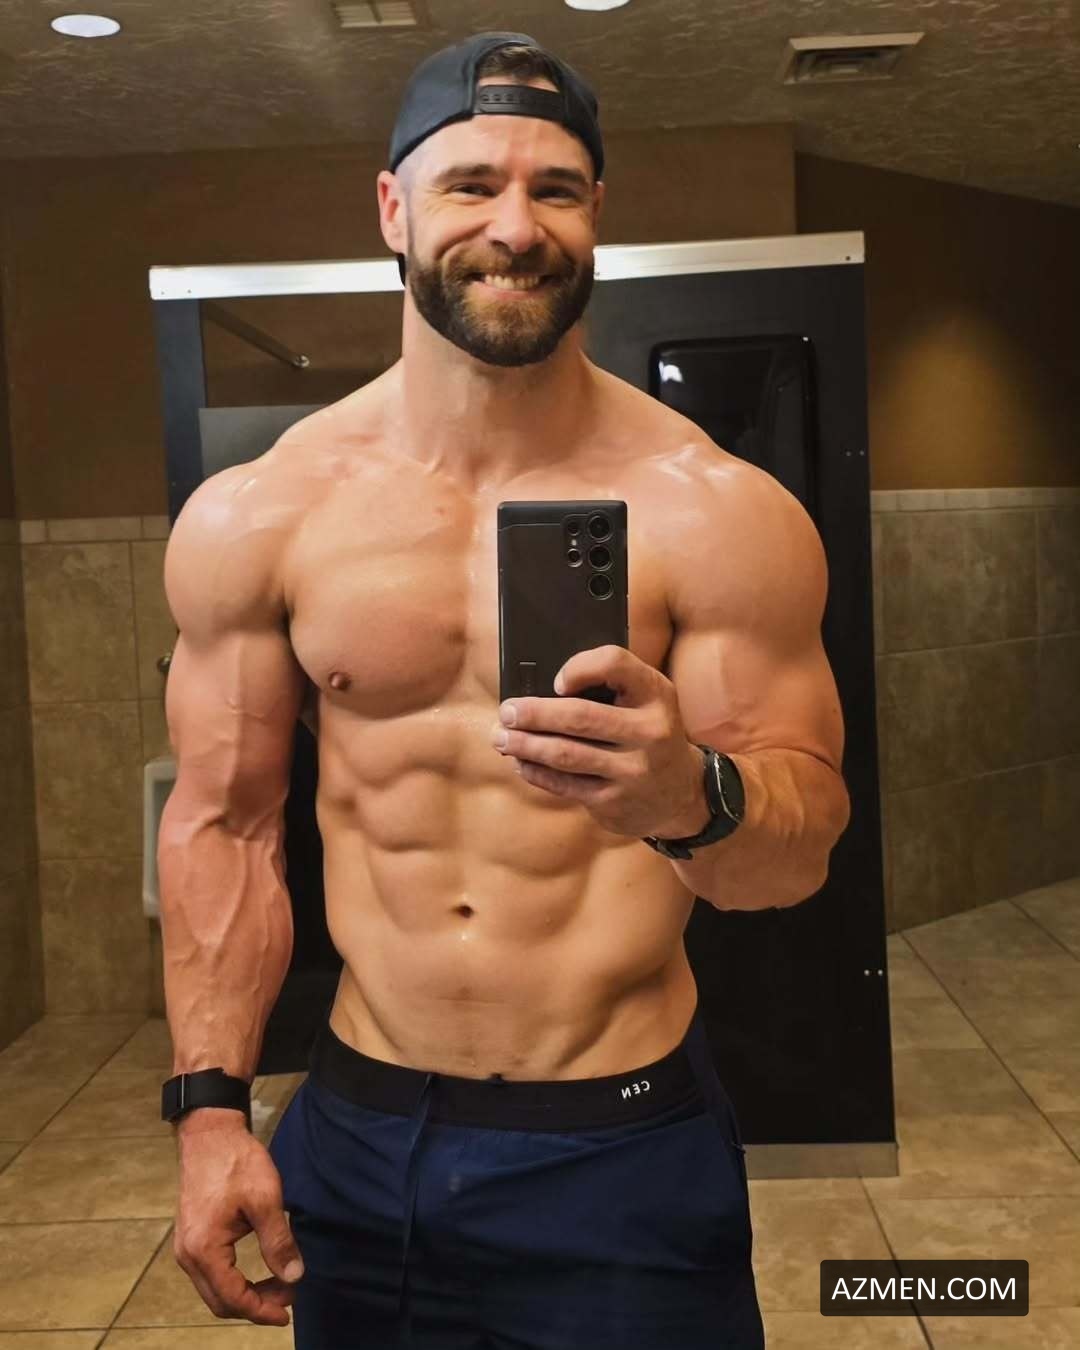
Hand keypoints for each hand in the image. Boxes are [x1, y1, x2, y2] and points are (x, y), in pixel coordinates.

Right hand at [173, 1119, 303, 1325]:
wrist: (209, 1133)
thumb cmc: (237, 1162)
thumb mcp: (265, 1199)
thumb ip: (278, 1241)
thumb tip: (293, 1277)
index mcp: (204, 1250)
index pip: (234, 1298)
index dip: (262, 1311)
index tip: (288, 1314)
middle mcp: (188, 1255)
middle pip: (220, 1301)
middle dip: (255, 1305)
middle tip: (288, 1296)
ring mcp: (186, 1246)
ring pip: (214, 1289)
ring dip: (244, 1293)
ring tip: (278, 1282)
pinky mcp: (190, 1235)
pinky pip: (210, 1272)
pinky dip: (233, 1279)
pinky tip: (257, 1268)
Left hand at [490, 644, 708, 839]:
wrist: (680, 792)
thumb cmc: (648, 732)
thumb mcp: (647, 699)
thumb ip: (611, 684)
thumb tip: (542, 686)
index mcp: (655, 693)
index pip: (615, 664)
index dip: (580, 668)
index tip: (556, 681)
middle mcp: (650, 731)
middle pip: (579, 716)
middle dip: (534, 713)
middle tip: (507, 711)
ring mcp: (633, 770)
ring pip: (566, 754)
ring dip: (526, 745)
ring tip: (502, 738)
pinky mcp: (615, 801)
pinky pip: (565, 784)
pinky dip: (536, 772)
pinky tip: (521, 762)